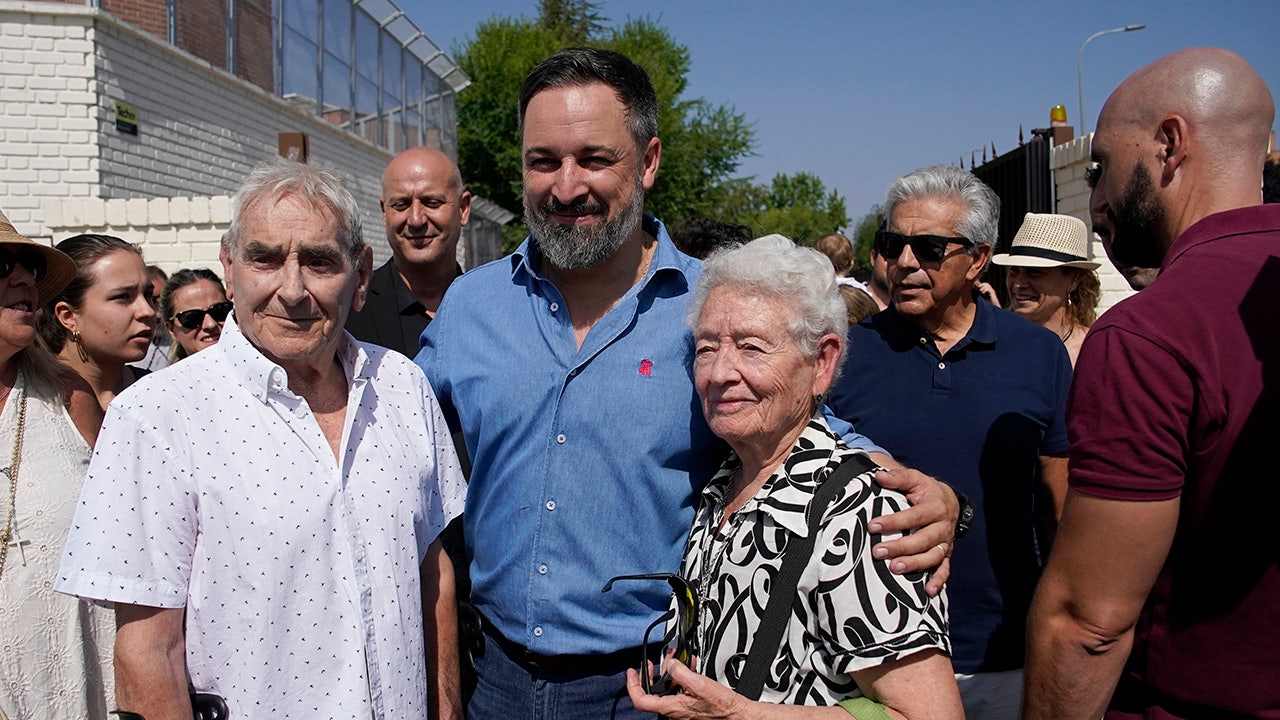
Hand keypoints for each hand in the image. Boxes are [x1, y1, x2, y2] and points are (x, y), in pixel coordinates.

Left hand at [627, 659, 751, 719]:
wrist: (735, 713)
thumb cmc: (720, 705)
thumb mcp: (698, 683)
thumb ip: (680, 672)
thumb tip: (669, 663)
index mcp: (671, 707)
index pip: (641, 700)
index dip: (632, 685)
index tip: (632, 672)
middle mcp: (674, 710)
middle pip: (651, 693)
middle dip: (650, 675)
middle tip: (649, 664)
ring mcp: (681, 708)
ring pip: (666, 689)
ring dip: (667, 672)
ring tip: (672, 659)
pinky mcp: (690, 704)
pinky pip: (678, 690)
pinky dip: (680, 676)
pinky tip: (687, 666)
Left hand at [868, 468, 958, 595]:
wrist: (949, 501)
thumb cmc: (925, 491)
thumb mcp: (914, 479)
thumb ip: (898, 478)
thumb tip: (879, 475)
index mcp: (935, 507)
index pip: (914, 516)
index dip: (894, 522)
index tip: (873, 526)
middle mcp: (943, 526)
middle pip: (922, 539)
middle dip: (900, 547)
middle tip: (877, 552)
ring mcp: (946, 543)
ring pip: (932, 556)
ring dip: (914, 564)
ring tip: (894, 569)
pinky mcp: (946, 554)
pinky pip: (945, 570)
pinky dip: (938, 581)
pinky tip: (928, 592)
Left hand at [976, 281, 1000, 304]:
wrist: (994, 307)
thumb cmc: (989, 304)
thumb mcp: (984, 299)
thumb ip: (981, 296)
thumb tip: (975, 294)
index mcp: (989, 291)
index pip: (986, 284)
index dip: (982, 284)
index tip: (977, 286)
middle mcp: (991, 290)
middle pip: (987, 284)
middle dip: (982, 284)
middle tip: (978, 287)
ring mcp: (992, 291)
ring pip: (988, 285)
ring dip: (983, 287)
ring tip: (980, 290)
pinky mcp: (992, 294)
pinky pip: (988, 289)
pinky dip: (985, 290)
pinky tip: (982, 293)